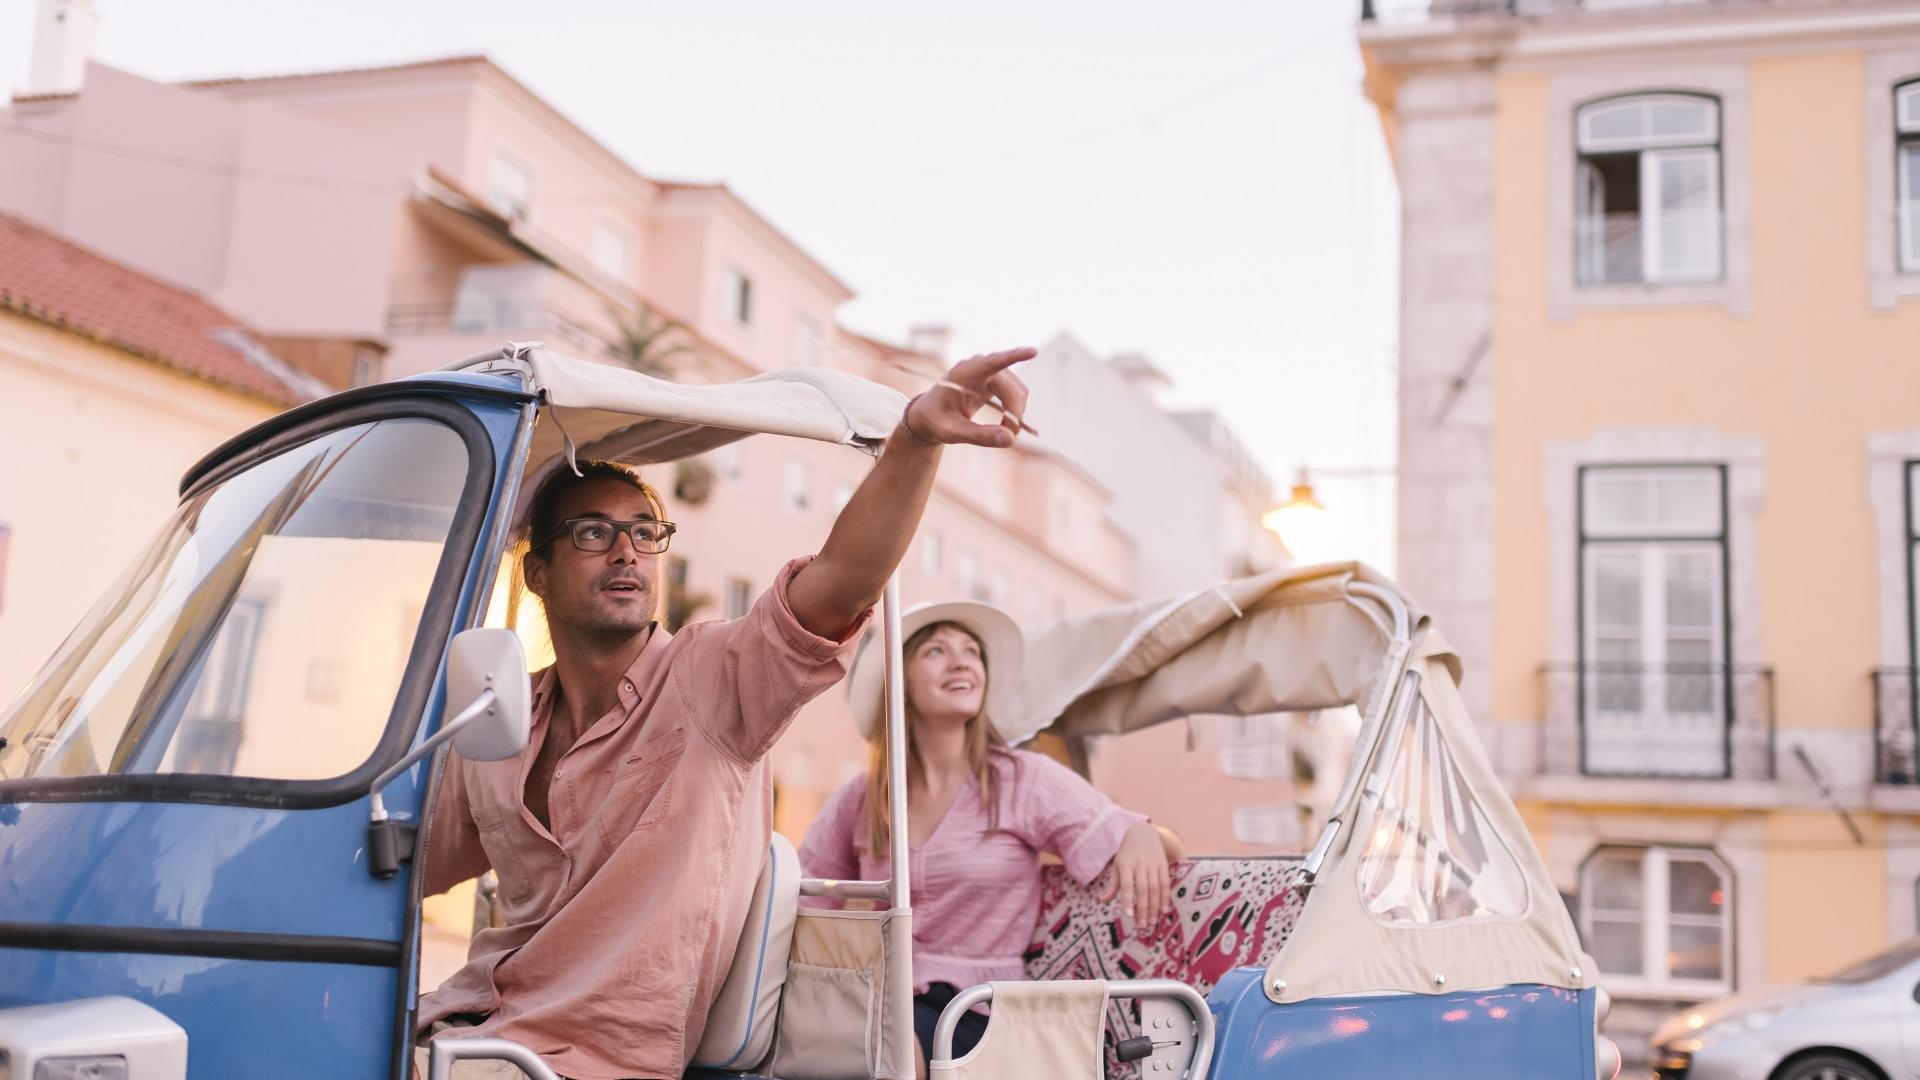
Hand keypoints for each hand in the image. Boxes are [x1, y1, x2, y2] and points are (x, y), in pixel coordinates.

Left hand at [902, 347, 1035, 448]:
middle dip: (1016, 415)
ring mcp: (992, 371)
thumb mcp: (952, 432)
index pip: (993, 362)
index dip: (1014, 356)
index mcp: (965, 373)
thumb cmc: (937, 420)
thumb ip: (979, 436)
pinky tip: (1005, 424)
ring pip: (1019, 392)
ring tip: (1003, 433)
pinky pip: (1016, 394)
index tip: (1032, 352)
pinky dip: (1015, 411)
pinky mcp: (997, 379)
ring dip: (1017, 414)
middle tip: (1009, 439)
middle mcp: (981, 366)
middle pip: (1013, 389)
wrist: (931, 413)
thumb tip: (1010, 439)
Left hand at [1100, 822, 1172, 928]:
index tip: (1128, 915)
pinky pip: (1165, 883)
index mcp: (1125, 864)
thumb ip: (1113, 884)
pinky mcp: (1163, 864)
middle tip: (1143, 925)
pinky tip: (1164, 909)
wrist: (1143, 832)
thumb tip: (1103, 900)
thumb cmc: (1127, 853)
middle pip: (1143, 889)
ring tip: (1153, 921)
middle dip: (1143, 909)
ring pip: (1155, 888)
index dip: (1128, 900)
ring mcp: (1153, 864)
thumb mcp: (1117, 865)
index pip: (1127, 885)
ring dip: (1155, 906)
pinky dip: (1165, 896)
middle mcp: (1140, 864)